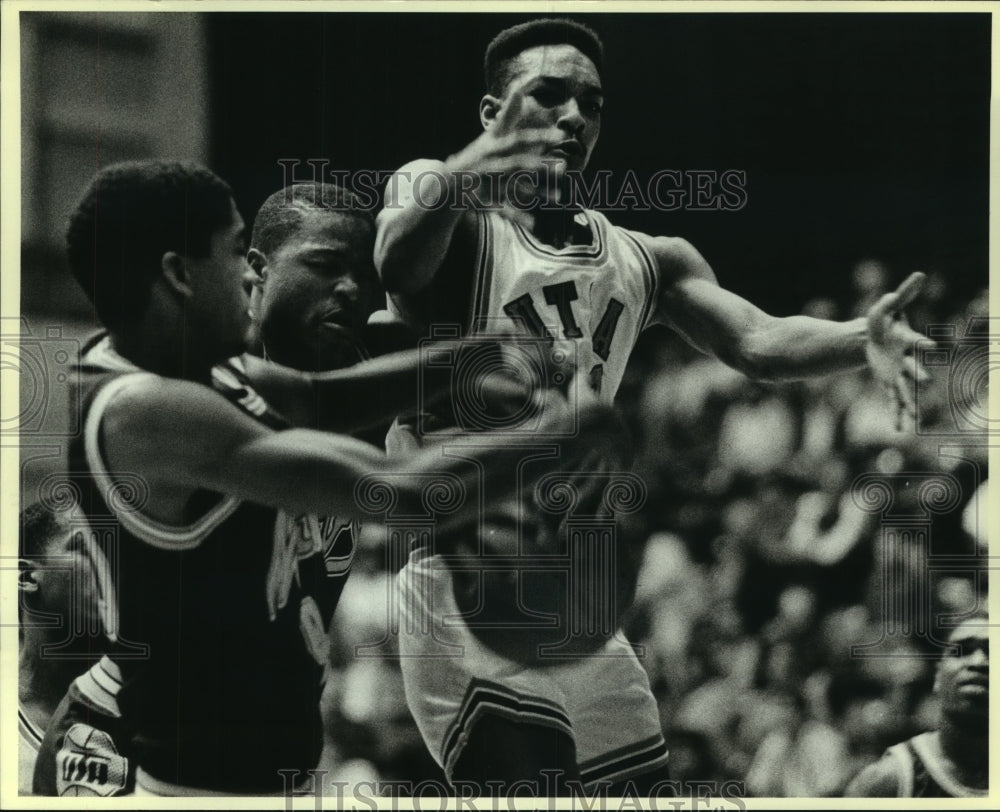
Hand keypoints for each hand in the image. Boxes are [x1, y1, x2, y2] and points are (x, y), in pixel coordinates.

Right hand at [444, 85, 564, 226]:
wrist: (443, 184)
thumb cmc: (472, 158)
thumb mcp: (490, 138)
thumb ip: (507, 117)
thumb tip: (519, 90)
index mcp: (492, 147)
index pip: (518, 139)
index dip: (540, 138)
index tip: (562, 137)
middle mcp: (488, 163)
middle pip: (516, 164)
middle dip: (539, 166)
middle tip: (563, 167)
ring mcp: (484, 184)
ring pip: (513, 189)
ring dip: (536, 193)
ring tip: (559, 198)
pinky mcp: (481, 202)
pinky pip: (502, 210)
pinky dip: (517, 217)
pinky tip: (533, 224)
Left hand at [864, 271, 931, 429]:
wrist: (872, 338)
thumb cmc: (882, 320)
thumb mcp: (887, 306)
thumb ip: (902, 294)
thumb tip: (920, 274)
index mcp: (905, 340)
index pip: (915, 341)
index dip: (922, 343)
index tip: (931, 346)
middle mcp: (905, 359)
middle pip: (912, 368)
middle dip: (918, 375)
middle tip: (925, 381)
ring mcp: (897, 373)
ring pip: (905, 390)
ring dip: (909, 403)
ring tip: (916, 419)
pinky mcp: (888, 382)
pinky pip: (892, 400)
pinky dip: (895, 414)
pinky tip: (899, 429)